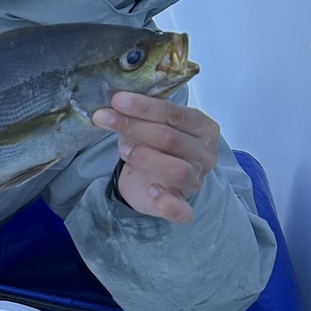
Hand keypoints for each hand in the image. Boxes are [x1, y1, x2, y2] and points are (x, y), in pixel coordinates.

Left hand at [91, 91, 218, 223]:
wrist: (150, 180)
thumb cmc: (153, 145)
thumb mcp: (149, 125)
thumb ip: (140, 115)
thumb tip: (115, 104)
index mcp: (203, 128)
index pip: (175, 114)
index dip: (144, 107)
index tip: (117, 100)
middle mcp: (205, 154)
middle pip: (171, 138)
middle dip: (134, 126)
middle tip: (105, 119)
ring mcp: (196, 181)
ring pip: (177, 169)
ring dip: (145, 157)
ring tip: (122, 150)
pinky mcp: (182, 206)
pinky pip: (181, 210)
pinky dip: (166, 202)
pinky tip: (150, 190)